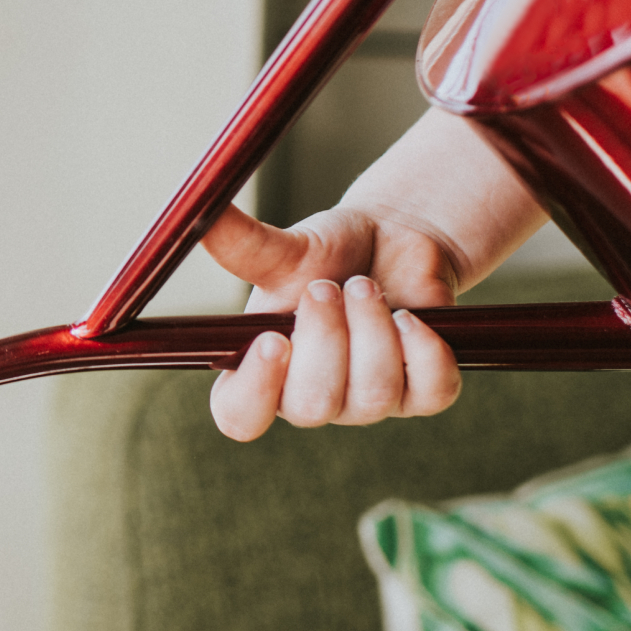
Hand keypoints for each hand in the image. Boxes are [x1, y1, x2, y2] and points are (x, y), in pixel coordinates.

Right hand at [200, 202, 463, 441]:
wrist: (392, 242)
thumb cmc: (328, 254)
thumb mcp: (285, 250)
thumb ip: (242, 244)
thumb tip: (200, 214)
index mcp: (262, 372)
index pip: (240, 416)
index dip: (255, 392)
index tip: (272, 340)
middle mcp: (311, 398)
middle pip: (311, 407)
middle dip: (325, 340)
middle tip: (328, 286)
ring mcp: (367, 403)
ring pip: (372, 397)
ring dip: (372, 330)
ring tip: (365, 286)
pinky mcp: (421, 394)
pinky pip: (430, 392)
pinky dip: (424, 349)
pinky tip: (411, 315)